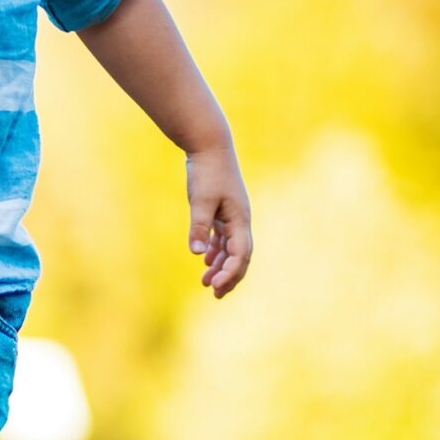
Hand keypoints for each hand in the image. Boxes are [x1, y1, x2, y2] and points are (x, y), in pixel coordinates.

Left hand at [186, 146, 253, 299]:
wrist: (210, 145)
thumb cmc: (206, 171)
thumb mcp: (201, 200)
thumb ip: (199, 227)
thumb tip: (198, 254)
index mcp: (240, 219)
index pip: (240, 254)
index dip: (229, 273)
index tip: (214, 287)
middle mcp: (241, 219)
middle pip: (240, 255)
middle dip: (230, 276)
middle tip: (215, 295)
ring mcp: (233, 215)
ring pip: (231, 248)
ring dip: (221, 266)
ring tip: (206, 283)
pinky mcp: (224, 210)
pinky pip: (224, 237)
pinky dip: (216, 251)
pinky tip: (206, 261)